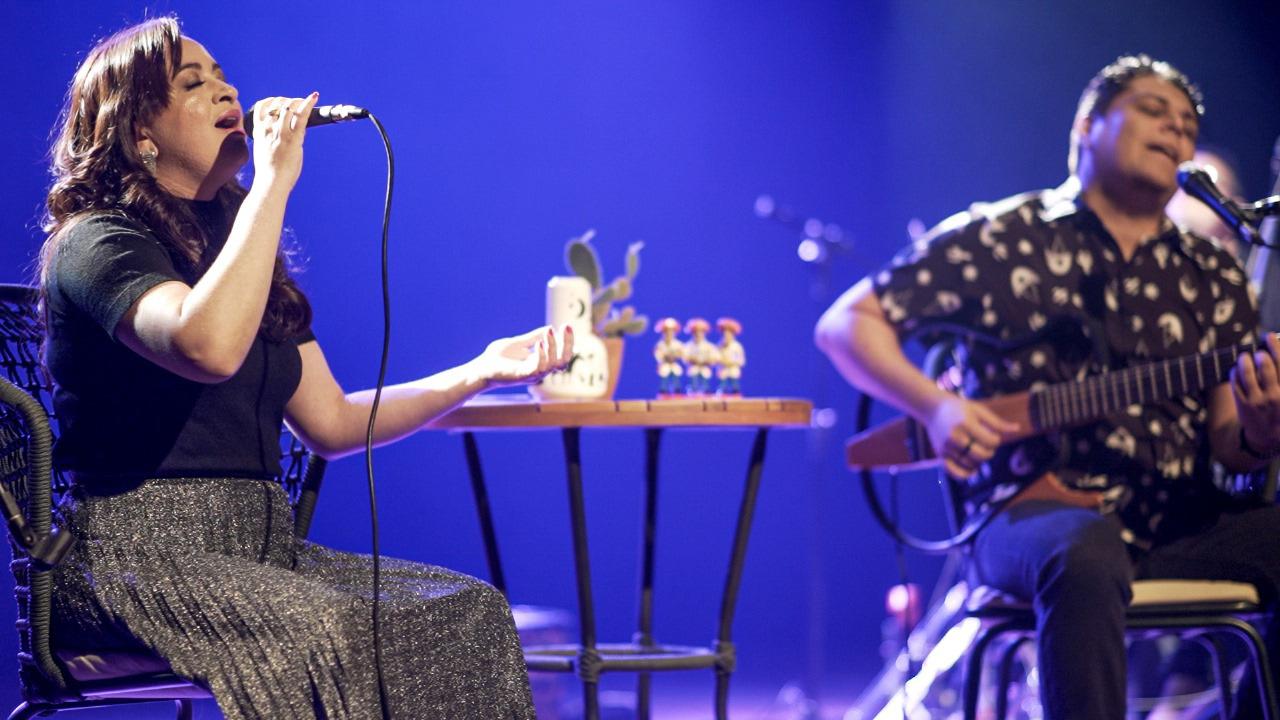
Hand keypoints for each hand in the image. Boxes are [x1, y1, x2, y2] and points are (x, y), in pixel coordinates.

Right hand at [250, 92, 319, 190]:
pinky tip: (314, 97)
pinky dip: (309, 104)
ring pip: (289, 108)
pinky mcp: (293, 138)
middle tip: (297, 103)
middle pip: (277, 105)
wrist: (271, 182)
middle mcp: (268, 129)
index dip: (272, 100)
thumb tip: (280, 137)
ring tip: (306, 101)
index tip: (281, 102)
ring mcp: (281, 133)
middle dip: (288, 101)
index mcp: (258, 132)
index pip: (261, 107)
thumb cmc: (269, 173)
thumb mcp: (263, 152)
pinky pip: (301, 116)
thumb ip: (269, 141)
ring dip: (298, 101)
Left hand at [472, 325, 574, 389]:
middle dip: (567, 343)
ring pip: (553, 364)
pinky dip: (542, 355)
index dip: (567, 342)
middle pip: (563, 361)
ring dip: (554, 346)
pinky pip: (539, 368)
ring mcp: (532, 374)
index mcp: (539, 363)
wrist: (480, 368)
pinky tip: (539, 343)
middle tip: (567, 326)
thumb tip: (549, 328)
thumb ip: (533, 337)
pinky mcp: (523, 376)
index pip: (561, 355)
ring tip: (549, 332)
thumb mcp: (518, 343)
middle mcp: (539, 370)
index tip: (566, 325)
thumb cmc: (497, 358)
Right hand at [926, 395, 1018, 478]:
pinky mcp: (940, 454)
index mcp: (966, 423)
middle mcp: (954, 436)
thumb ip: (997, 422)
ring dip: (979, 461)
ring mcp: (946, 447)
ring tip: (978, 452)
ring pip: (970, 464)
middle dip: (990, 452)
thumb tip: (1017, 429)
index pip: (990, 441)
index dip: (996, 440)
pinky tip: (972, 471)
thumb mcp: (979, 410)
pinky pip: (953, 471)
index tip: (993, 435)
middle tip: (987, 445)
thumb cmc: (960, 408)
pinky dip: (964, 475)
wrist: (933, 408)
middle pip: (981, 455)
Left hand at [1230, 333, 1279, 457]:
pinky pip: (1235, 384)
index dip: (1276, 346)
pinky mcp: (1243, 406)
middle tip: (1258, 353)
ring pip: (1247, 373)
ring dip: (1244, 361)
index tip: (1269, 336)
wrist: (1271, 438)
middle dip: (1260, 355)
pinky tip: (1236, 369)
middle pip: (1265, 365)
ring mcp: (1258, 401)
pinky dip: (1234, 373)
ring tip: (1244, 357)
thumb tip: (1275, 347)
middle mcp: (1275, 395)